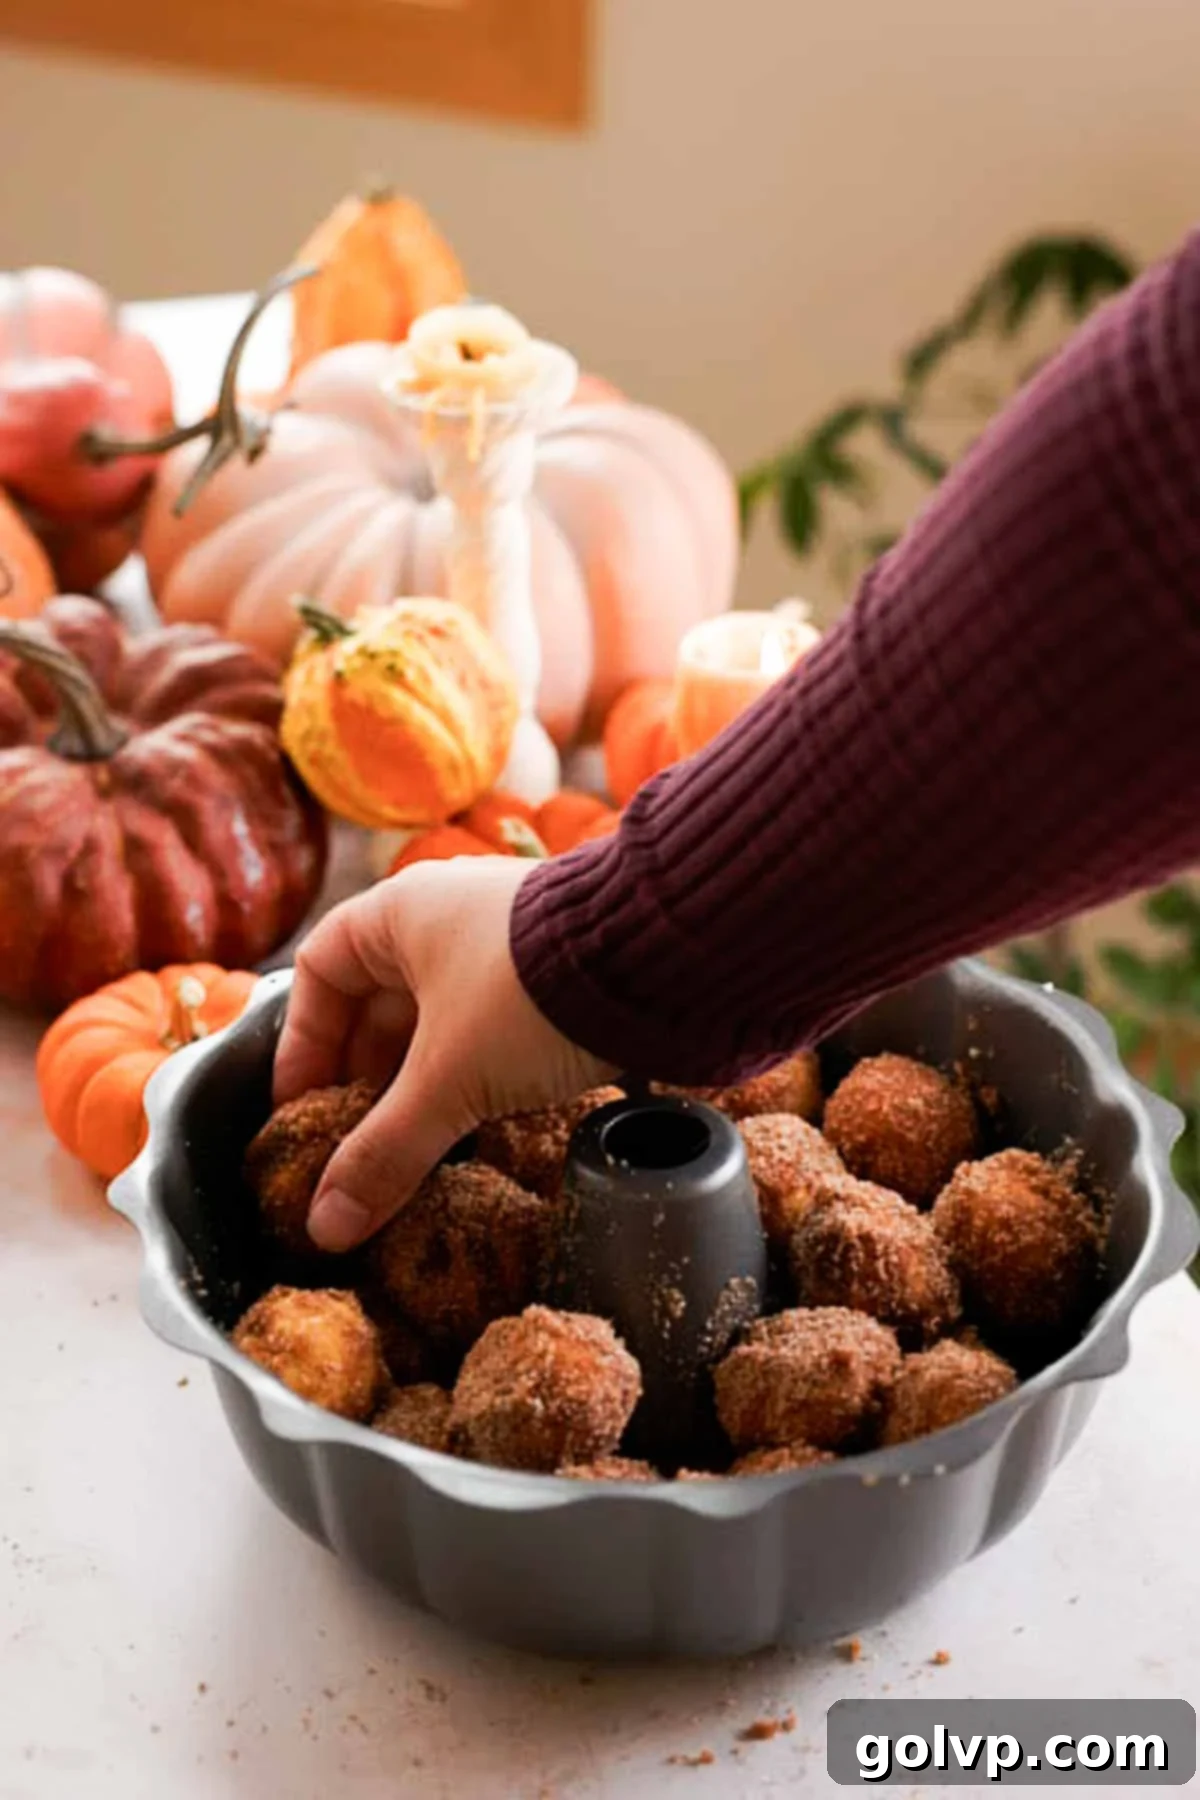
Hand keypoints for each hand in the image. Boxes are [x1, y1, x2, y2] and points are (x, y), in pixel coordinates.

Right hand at [274, 857, 614, 1252]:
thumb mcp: (448, 1081)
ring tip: (418, 1146)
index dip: (302, 1042)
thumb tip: (327, 1225)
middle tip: (357, 1143)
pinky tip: (483, 1123)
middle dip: (366, 1075)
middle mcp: (450, 914)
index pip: (320, 971)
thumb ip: (384, 1153)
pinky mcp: (560, 971)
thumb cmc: (536, 991)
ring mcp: (509, 940)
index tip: (300, 1108)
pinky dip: (478, 1072)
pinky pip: (495, 1025)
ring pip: (442, 1016)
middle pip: (380, 999)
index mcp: (401, 912)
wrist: (669, 955)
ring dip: (425, 1080)